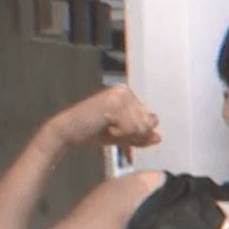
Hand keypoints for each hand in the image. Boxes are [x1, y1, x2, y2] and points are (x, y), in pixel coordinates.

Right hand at [46, 84, 160, 150]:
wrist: (68, 132)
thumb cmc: (93, 132)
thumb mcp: (123, 135)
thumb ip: (142, 136)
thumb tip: (159, 137)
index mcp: (129, 94)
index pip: (151, 120)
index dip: (137, 133)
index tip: (116, 129)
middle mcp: (126, 90)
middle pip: (147, 123)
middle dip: (131, 134)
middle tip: (110, 130)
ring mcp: (120, 94)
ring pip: (140, 127)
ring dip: (123, 135)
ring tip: (106, 128)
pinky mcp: (114, 102)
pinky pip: (129, 128)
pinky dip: (118, 134)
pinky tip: (103, 126)